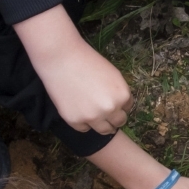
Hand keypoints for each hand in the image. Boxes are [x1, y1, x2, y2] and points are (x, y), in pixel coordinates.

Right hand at [15, 6, 132, 133]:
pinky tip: (78, 110)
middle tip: (103, 111)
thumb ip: (119, 92)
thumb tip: (119, 107)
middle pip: (118, 122)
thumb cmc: (87, 61)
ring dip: (102, 124)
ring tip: (94, 115)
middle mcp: (110, 109)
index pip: (127, 109)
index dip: (119, 105)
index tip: (110, 101)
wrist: (61, 58)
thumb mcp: (113, 74)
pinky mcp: (75, 121)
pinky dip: (83, 122)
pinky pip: (84, 129)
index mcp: (122, 96)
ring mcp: (92, 117)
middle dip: (113, 118)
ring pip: (104, 130)